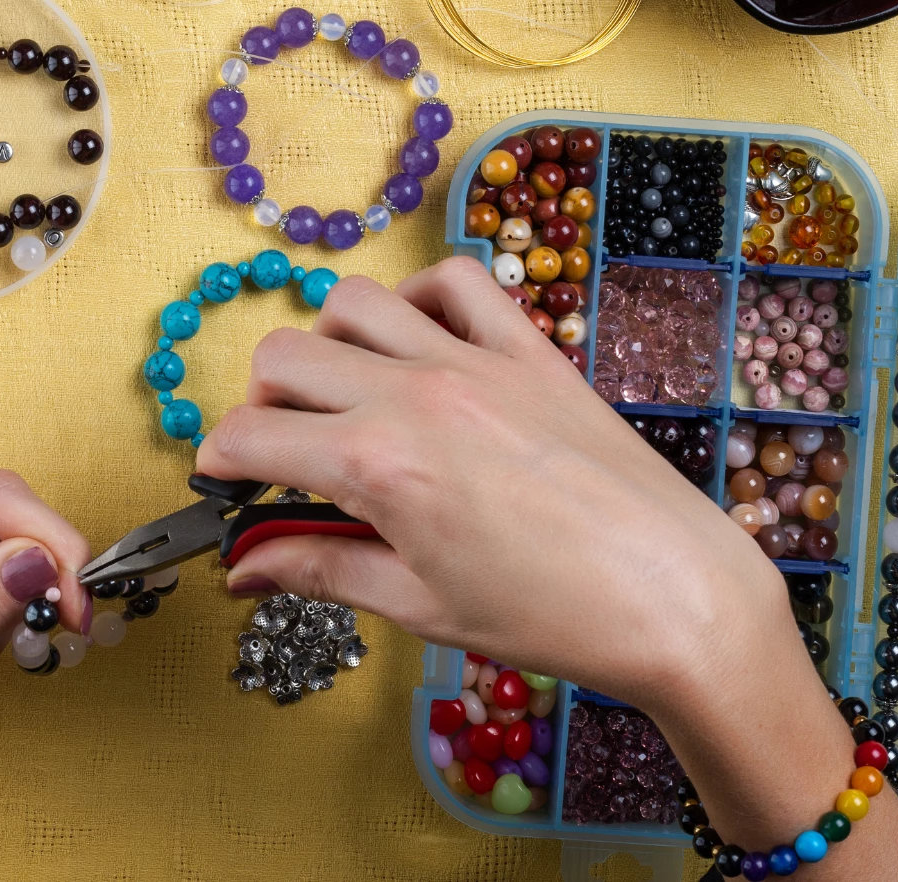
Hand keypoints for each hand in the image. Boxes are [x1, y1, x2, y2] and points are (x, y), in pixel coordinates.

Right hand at [196, 259, 897, 877]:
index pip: (252, 437)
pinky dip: (418, 297)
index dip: (220, 462)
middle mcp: (417, 395)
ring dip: (327, 345)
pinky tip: (417, 343)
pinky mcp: (529, 352)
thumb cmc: (553, 617)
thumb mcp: (418, 606)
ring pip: (352, 302)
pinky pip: (455, 280)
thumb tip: (244, 569)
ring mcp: (476, 363)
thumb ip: (319, 569)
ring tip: (345, 396)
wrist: (676, 599)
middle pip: (283, 357)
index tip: (225, 483)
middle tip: (284, 454)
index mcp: (379, 466)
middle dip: (261, 405)